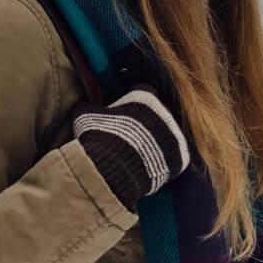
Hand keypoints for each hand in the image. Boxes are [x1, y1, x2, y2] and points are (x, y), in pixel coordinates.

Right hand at [71, 84, 190, 208]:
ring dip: (158, 139)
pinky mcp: (181, 157)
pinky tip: (151, 164)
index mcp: (145, 98)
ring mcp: (175, 135)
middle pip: (159, 111)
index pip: (143, 90)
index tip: (125, 109)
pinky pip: (175, 155)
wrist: (114, 172)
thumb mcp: (84, 117)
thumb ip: (86, 106)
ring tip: (142, 151)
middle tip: (134, 132)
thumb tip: (82, 103)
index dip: (133, 100)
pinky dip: (165, 158)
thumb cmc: (99, 139)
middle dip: (148, 120)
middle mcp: (165, 113)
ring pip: (168, 133)